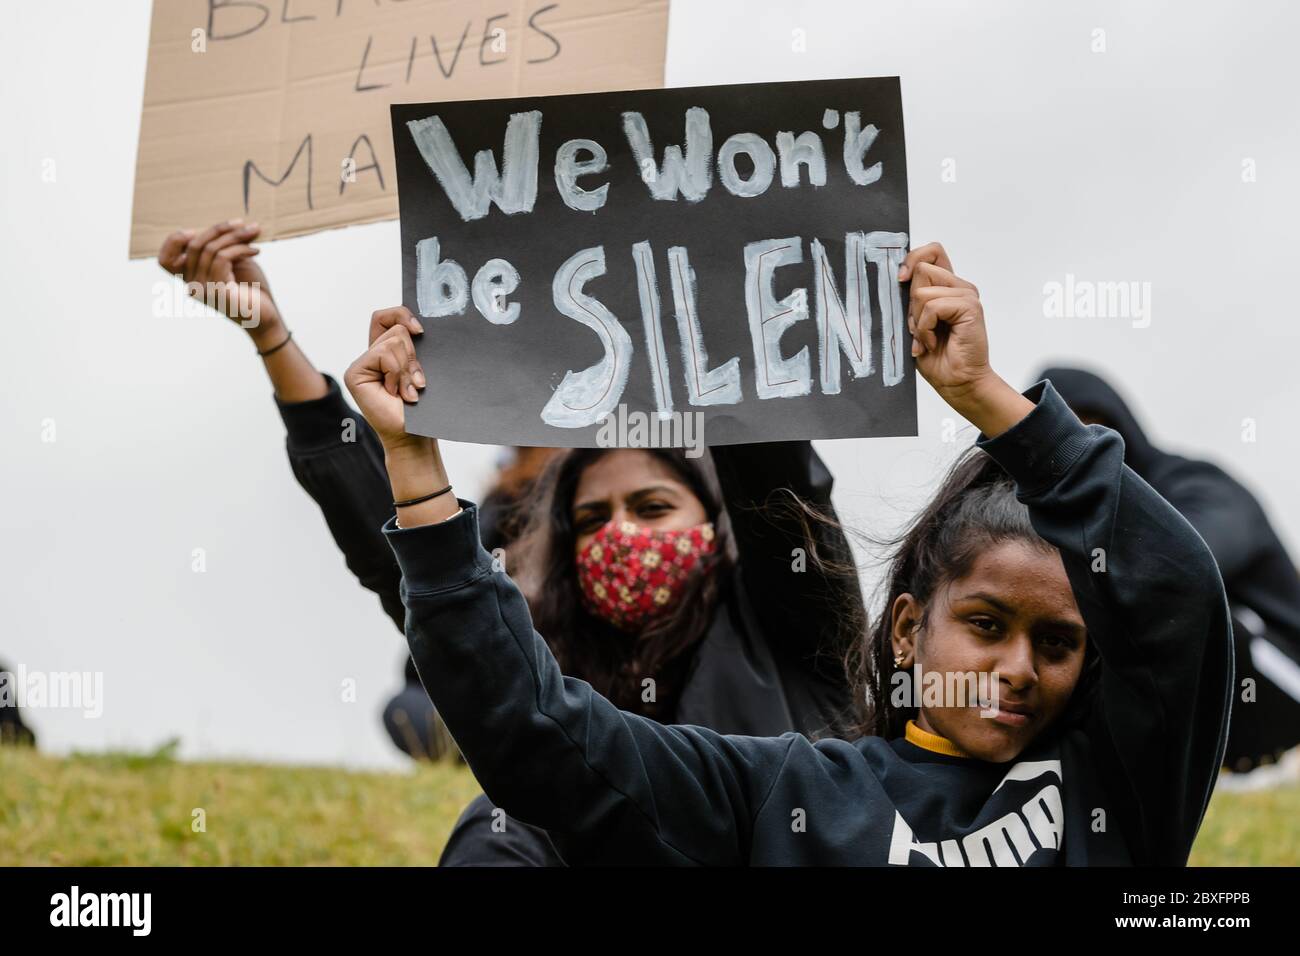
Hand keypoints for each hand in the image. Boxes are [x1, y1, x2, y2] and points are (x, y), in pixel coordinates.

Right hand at [158, 220, 282, 344]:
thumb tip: (233, 225)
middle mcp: (192, 286)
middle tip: (241, 223)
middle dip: (218, 229)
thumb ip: (224, 247)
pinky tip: (256, 250)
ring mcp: (204, 290)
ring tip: (254, 232)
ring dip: (235, 236)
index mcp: (191, 280)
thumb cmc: (252, 290)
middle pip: (194, 246)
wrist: (268, 318)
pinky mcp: (218, 292)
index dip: (174, 240)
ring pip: (210, 249)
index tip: (197, 229)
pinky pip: (223, 258)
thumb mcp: (235, 263)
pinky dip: (240, 249)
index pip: (165, 260)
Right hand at [343, 307, 428, 450]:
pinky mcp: (355, 372)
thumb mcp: (419, 370)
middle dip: (412, 354)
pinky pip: (384, 355)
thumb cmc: (420, 408)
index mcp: (386, 352)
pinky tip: (395, 393)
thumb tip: (417, 327)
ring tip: (407, 391)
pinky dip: (396, 374)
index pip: (387, 317)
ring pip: (393, 341)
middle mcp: (371, 355)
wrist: (413, 436)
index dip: (402, 314)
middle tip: (416, 382)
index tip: (421, 331)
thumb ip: (413, 348)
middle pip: (396, 328)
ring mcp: (361, 364)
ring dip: (406, 369)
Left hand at [900, 242, 1031, 435]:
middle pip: (922, 269)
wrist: (957, 382)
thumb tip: (899, 277)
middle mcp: (959, 287)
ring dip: (917, 320)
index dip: (913, 259)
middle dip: (911, 303)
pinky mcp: (970, 307)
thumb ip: (913, 299)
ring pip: (922, 291)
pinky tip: (932, 342)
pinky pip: (932, 307)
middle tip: (920, 328)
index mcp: (947, 287)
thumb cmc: (937, 357)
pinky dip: (925, 328)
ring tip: (927, 338)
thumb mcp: (916, 322)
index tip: (901, 279)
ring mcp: (966, 295)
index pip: (932, 252)